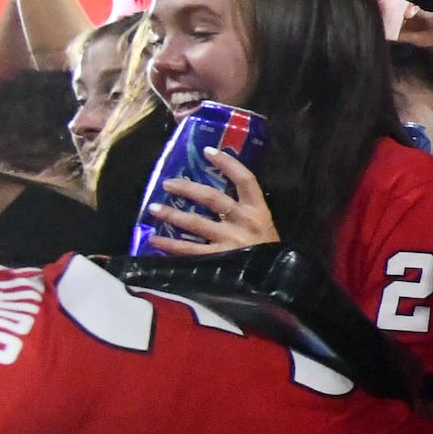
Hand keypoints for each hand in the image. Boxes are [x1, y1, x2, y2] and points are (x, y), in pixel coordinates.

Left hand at [148, 147, 278, 252]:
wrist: (278, 282)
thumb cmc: (269, 253)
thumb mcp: (265, 228)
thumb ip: (245, 215)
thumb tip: (216, 200)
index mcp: (258, 210)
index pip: (244, 180)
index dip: (227, 163)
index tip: (208, 151)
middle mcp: (242, 222)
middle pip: (212, 198)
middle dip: (188, 189)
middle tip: (168, 183)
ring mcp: (229, 241)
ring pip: (196, 223)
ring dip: (172, 215)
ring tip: (154, 208)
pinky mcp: (218, 260)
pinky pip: (189, 250)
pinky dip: (170, 245)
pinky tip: (155, 240)